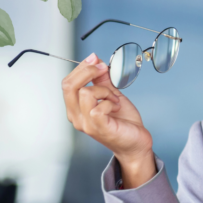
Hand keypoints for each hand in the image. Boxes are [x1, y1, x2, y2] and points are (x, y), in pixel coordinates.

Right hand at [62, 53, 154, 186]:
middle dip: (87, 71)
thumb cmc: (123, 123)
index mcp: (76, 108)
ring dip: (104, 91)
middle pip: (68, 85)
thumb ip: (102, 80)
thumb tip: (97, 62)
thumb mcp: (111, 96)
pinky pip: (97, 107)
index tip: (96, 59)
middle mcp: (76, 116)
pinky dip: (109, 102)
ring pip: (84, 92)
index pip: (67, 83)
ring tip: (114, 100)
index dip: (81, 67)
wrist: (136, 143)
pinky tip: (116, 108)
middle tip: (103, 69)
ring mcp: (85, 123)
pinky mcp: (97, 127)